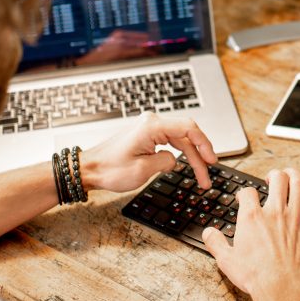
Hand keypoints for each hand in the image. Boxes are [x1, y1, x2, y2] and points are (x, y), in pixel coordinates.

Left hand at [81, 112, 216, 191]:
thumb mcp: (142, 170)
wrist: (88, 169)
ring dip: (191, 158)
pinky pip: (171, 141)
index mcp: (152, 126)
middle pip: (187, 136)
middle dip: (199, 157)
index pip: (189, 128)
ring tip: (200, 176)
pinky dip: (180, 154)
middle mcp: (152, 122)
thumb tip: (175, 160)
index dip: (205, 144)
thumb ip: (166, 162)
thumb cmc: (109, 169)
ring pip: (180, 140)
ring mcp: (149, 127)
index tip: (211, 160)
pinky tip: (185, 165)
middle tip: (206, 178)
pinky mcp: (146, 135)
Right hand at [202, 168, 299, 298]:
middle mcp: (275, 212)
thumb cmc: (255, 276)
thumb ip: (215, 243)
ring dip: (295, 175)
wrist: (282, 288)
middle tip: (272, 178)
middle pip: (277, 178)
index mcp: (252, 217)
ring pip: (299, 184)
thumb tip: (208, 232)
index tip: (245, 198)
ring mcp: (296, 218)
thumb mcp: (226, 261)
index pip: (247, 192)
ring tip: (291, 175)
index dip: (244, 193)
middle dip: (273, 174)